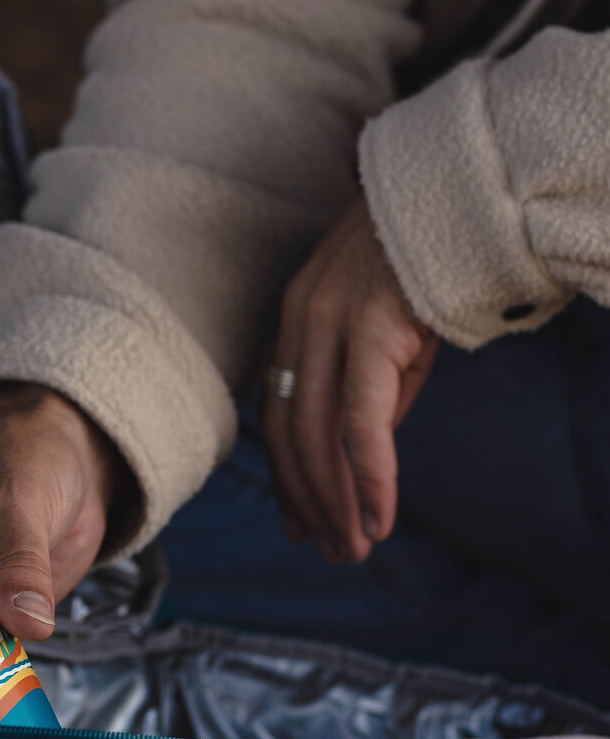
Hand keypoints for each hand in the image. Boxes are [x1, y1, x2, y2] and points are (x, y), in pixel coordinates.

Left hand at [262, 194, 438, 562]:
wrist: (461, 189)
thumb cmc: (425, 264)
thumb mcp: (386, 334)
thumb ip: (369, 392)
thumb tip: (359, 457)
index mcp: (295, 324)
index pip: (277, 416)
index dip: (286, 475)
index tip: (299, 520)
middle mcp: (300, 325)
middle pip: (288, 434)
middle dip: (306, 499)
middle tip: (327, 549)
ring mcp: (330, 325)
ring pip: (317, 437)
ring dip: (334, 501)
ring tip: (351, 548)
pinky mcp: (372, 328)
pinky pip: (359, 422)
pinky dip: (366, 477)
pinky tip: (376, 517)